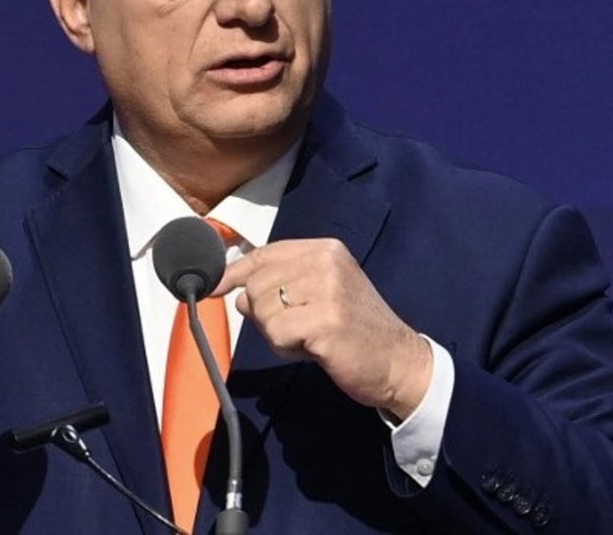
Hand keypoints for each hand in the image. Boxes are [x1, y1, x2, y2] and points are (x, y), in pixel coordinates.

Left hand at [213, 238, 432, 419]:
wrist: (399, 362)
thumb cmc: (354, 331)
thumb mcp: (320, 295)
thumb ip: (281, 286)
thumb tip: (237, 293)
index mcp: (324, 249)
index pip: (264, 254)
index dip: (234, 272)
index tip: (213, 285)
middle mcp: (325, 261)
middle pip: (256, 284)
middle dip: (265, 314)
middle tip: (299, 329)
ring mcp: (327, 289)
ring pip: (262, 309)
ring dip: (276, 333)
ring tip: (309, 338)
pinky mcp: (325, 320)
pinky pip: (276, 333)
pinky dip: (286, 347)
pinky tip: (313, 349)